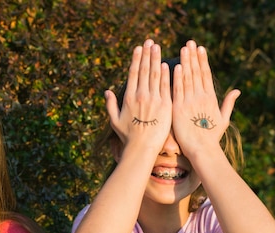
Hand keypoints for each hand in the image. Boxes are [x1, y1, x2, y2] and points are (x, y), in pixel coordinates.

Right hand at [105, 39, 171, 156]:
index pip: (133, 74)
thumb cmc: (127, 137)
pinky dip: (166, 75)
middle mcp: (141, 96)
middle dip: (147, 54)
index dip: (136, 59)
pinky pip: (166, 87)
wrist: (142, 148)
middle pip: (144, 71)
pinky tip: (167, 64)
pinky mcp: (165, 106)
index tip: (138, 48)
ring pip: (155, 75)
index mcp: (129, 98)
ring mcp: (154, 100)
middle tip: (150, 41)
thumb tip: (107, 91)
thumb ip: (110, 105)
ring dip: (156, 59)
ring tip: (157, 47)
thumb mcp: (114, 121)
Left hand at [171, 40, 240, 157]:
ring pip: (187, 78)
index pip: (206, 75)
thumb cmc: (211, 138)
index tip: (200, 48)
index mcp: (211, 98)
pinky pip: (177, 91)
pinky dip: (177, 78)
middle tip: (190, 42)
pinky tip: (176, 66)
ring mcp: (190, 102)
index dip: (203, 60)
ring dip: (185, 62)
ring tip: (183, 48)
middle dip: (193, 56)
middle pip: (196, 72)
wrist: (202, 150)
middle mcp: (201, 97)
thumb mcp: (223, 119)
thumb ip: (228, 103)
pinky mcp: (179, 109)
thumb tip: (237, 90)